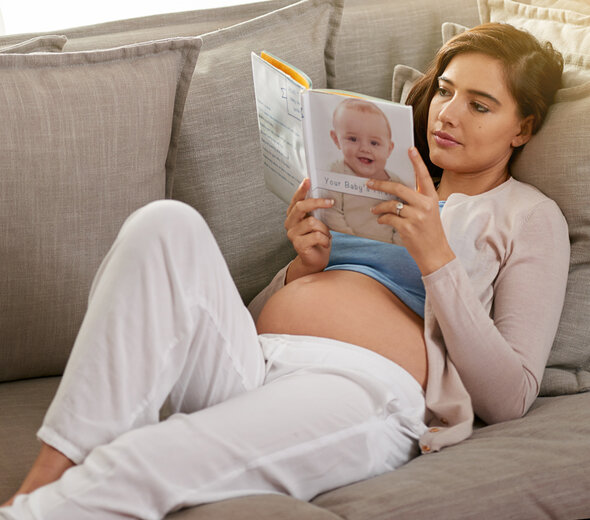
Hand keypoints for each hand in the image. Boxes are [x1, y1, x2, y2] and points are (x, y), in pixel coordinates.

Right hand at [284, 178, 334, 281]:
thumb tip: (328, 196)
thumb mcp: (317, 222)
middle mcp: (290, 223)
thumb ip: (316, 211)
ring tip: (326, 235)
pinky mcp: (298, 245)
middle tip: (331, 202)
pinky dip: (325, 239)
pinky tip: (325, 243)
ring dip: (324, 229)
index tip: (308, 180)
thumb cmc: (317, 239)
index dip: (301, 189)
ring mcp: (292, 234)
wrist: (315, 260)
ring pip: (312, 222)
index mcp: (293, 215)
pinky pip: (316, 236)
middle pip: (301, 207)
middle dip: (317, 203)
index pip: (296, 199)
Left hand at [369, 147, 454, 274]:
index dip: (417, 162)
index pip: (424, 177)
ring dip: (379, 207)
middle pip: (399, 188)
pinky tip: (381, 220)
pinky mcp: (408, 228)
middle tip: (369, 183)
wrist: (436, 254)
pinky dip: (382, 218)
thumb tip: (396, 193)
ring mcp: (417, 217)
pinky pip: (389, 218)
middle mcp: (425, 205)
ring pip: (391, 205)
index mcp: (432, 198)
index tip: (410, 149)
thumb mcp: (429, 213)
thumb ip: (417, 201)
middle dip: (381, 185)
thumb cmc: (431, 233)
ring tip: (374, 209)